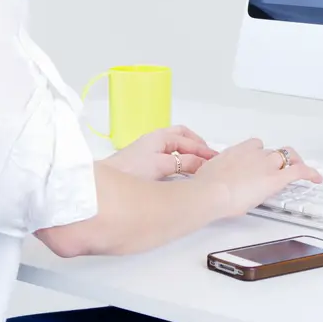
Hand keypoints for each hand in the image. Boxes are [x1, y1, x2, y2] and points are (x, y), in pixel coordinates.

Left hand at [101, 125, 217, 180]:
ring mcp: (150, 152)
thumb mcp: (162, 165)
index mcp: (159, 137)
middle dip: (198, 146)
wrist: (105, 184)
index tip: (216, 159)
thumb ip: (184, 163)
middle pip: (182, 137)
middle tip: (211, 158)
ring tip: (200, 166)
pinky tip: (183, 174)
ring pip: (176, 148)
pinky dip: (180, 162)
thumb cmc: (129, 170)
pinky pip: (169, 158)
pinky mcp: (146, 164)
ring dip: (189, 154)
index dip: (203, 149)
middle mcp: (155, 141)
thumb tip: (202, 163)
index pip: (188, 139)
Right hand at [191, 138, 321, 218]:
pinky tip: (316, 178)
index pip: (254, 146)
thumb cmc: (206, 185)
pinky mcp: (275, 178)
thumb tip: (213, 178)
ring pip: (285, 158)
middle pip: (271, 152)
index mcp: (236, 151)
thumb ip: (217, 173)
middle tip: (282, 166)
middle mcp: (253, 154)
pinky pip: (298, 171)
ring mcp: (265, 164)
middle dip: (277, 159)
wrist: (211, 191)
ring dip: (292, 164)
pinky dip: (310, 173)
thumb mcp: (209, 174)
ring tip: (300, 171)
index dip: (260, 154)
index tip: (261, 161)